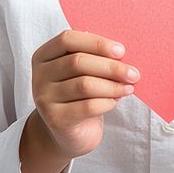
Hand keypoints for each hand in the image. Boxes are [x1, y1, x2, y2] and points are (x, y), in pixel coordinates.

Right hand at [31, 30, 139, 159]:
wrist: (69, 132)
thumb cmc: (79, 96)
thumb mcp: (82, 73)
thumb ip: (93, 58)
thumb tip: (119, 52)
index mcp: (44, 56)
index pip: (68, 40)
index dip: (96, 43)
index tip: (121, 51)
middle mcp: (39, 75)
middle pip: (77, 62)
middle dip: (110, 67)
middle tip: (133, 74)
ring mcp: (45, 98)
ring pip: (84, 85)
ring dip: (112, 86)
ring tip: (128, 88)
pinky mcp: (55, 119)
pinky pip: (87, 106)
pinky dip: (107, 102)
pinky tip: (115, 102)